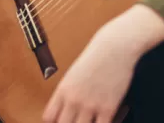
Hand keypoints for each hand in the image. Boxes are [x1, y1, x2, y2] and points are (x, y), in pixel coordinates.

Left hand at [42, 4, 163, 122]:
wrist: (114, 47)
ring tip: (91, 120)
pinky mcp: (108, 108)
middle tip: (77, 120)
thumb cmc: (95, 57)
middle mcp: (73, 99)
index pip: (49, 117)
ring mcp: (90, 105)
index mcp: (63, 90)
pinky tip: (105, 120)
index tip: (61, 121)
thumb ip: (67, 92)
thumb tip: (62, 108)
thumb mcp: (73, 73)